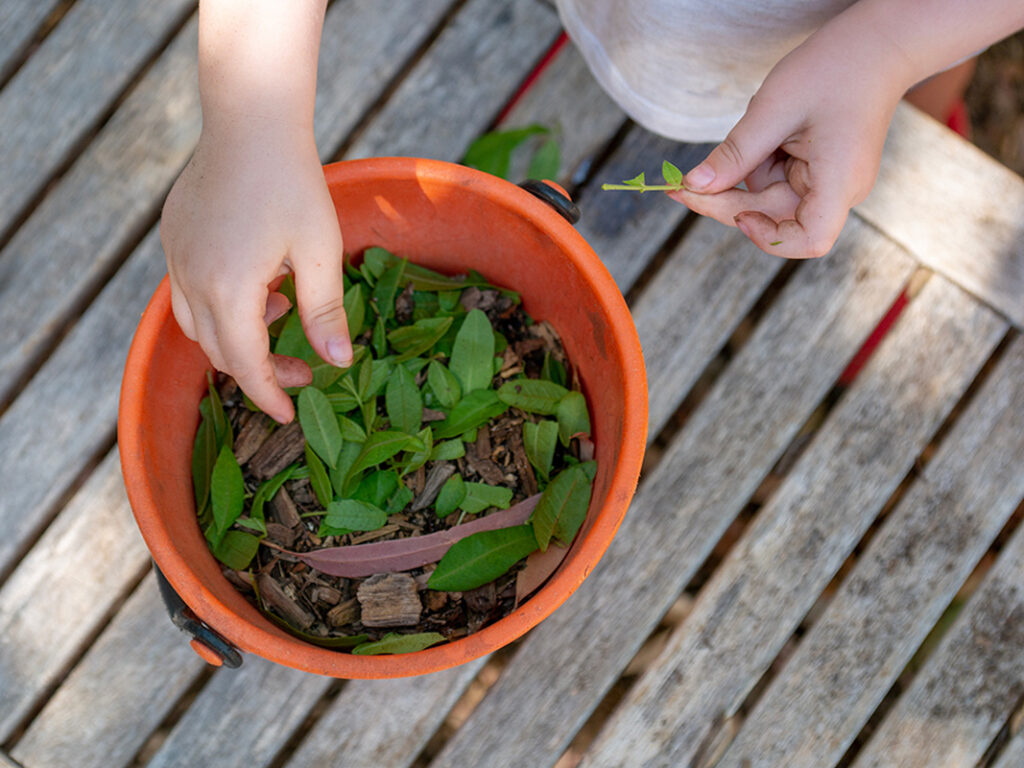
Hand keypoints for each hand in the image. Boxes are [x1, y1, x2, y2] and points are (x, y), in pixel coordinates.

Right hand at [160, 122, 351, 422]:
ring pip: (199, 326)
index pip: (246, 365)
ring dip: (238, 338)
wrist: (250, 121)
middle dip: (260, 371)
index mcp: (230, 289)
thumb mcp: (320, 252)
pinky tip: (260, 283)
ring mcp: (176, 258)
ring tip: (282, 313)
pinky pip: (190, 292)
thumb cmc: (293, 184)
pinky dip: (222, 307)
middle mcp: (192, 279)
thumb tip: (339, 364)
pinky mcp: (173, 238)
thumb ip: (325, 312)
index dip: (269, 395)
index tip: (290, 414)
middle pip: (220, 352)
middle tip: (302, 370)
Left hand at [669, 13, 910, 258]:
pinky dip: (759, 161)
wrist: (877, 43)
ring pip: (769, 197)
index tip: (738, 213)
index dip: (767, 238)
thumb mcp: (773, 110)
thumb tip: (694, 187)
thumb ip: (734, 155)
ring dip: (745, 172)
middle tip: (678, 186)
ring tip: (757, 125)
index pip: (808, 240)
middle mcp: (839, 191)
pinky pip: (777, 179)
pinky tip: (766, 129)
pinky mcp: (821, 172)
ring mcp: (830, 183)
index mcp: (840, 182)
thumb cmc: (834, 68)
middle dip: (727, 200)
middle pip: (773, 217)